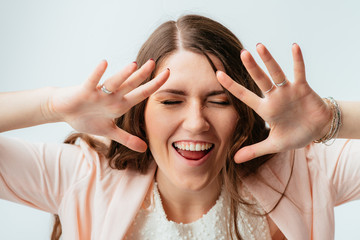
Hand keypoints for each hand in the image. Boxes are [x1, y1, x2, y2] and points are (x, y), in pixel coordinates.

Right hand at [49, 59, 169, 151]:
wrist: (64, 111)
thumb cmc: (87, 117)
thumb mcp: (109, 131)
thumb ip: (127, 138)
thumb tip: (144, 148)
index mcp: (120, 104)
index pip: (141, 94)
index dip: (154, 86)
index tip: (168, 75)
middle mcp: (113, 96)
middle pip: (130, 84)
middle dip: (143, 75)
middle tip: (155, 62)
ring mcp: (99, 93)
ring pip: (114, 83)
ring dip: (123, 75)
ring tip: (135, 65)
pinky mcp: (84, 91)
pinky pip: (92, 82)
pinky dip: (97, 74)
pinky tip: (104, 63)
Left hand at [217, 43, 330, 162]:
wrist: (318, 130)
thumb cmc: (295, 135)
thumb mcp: (274, 145)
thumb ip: (255, 150)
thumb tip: (235, 160)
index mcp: (265, 110)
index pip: (244, 96)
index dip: (232, 86)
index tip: (217, 74)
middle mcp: (274, 97)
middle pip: (260, 80)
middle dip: (252, 67)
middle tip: (242, 53)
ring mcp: (288, 91)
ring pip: (276, 73)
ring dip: (269, 60)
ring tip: (259, 46)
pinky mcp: (303, 89)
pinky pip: (299, 72)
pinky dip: (297, 60)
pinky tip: (294, 46)